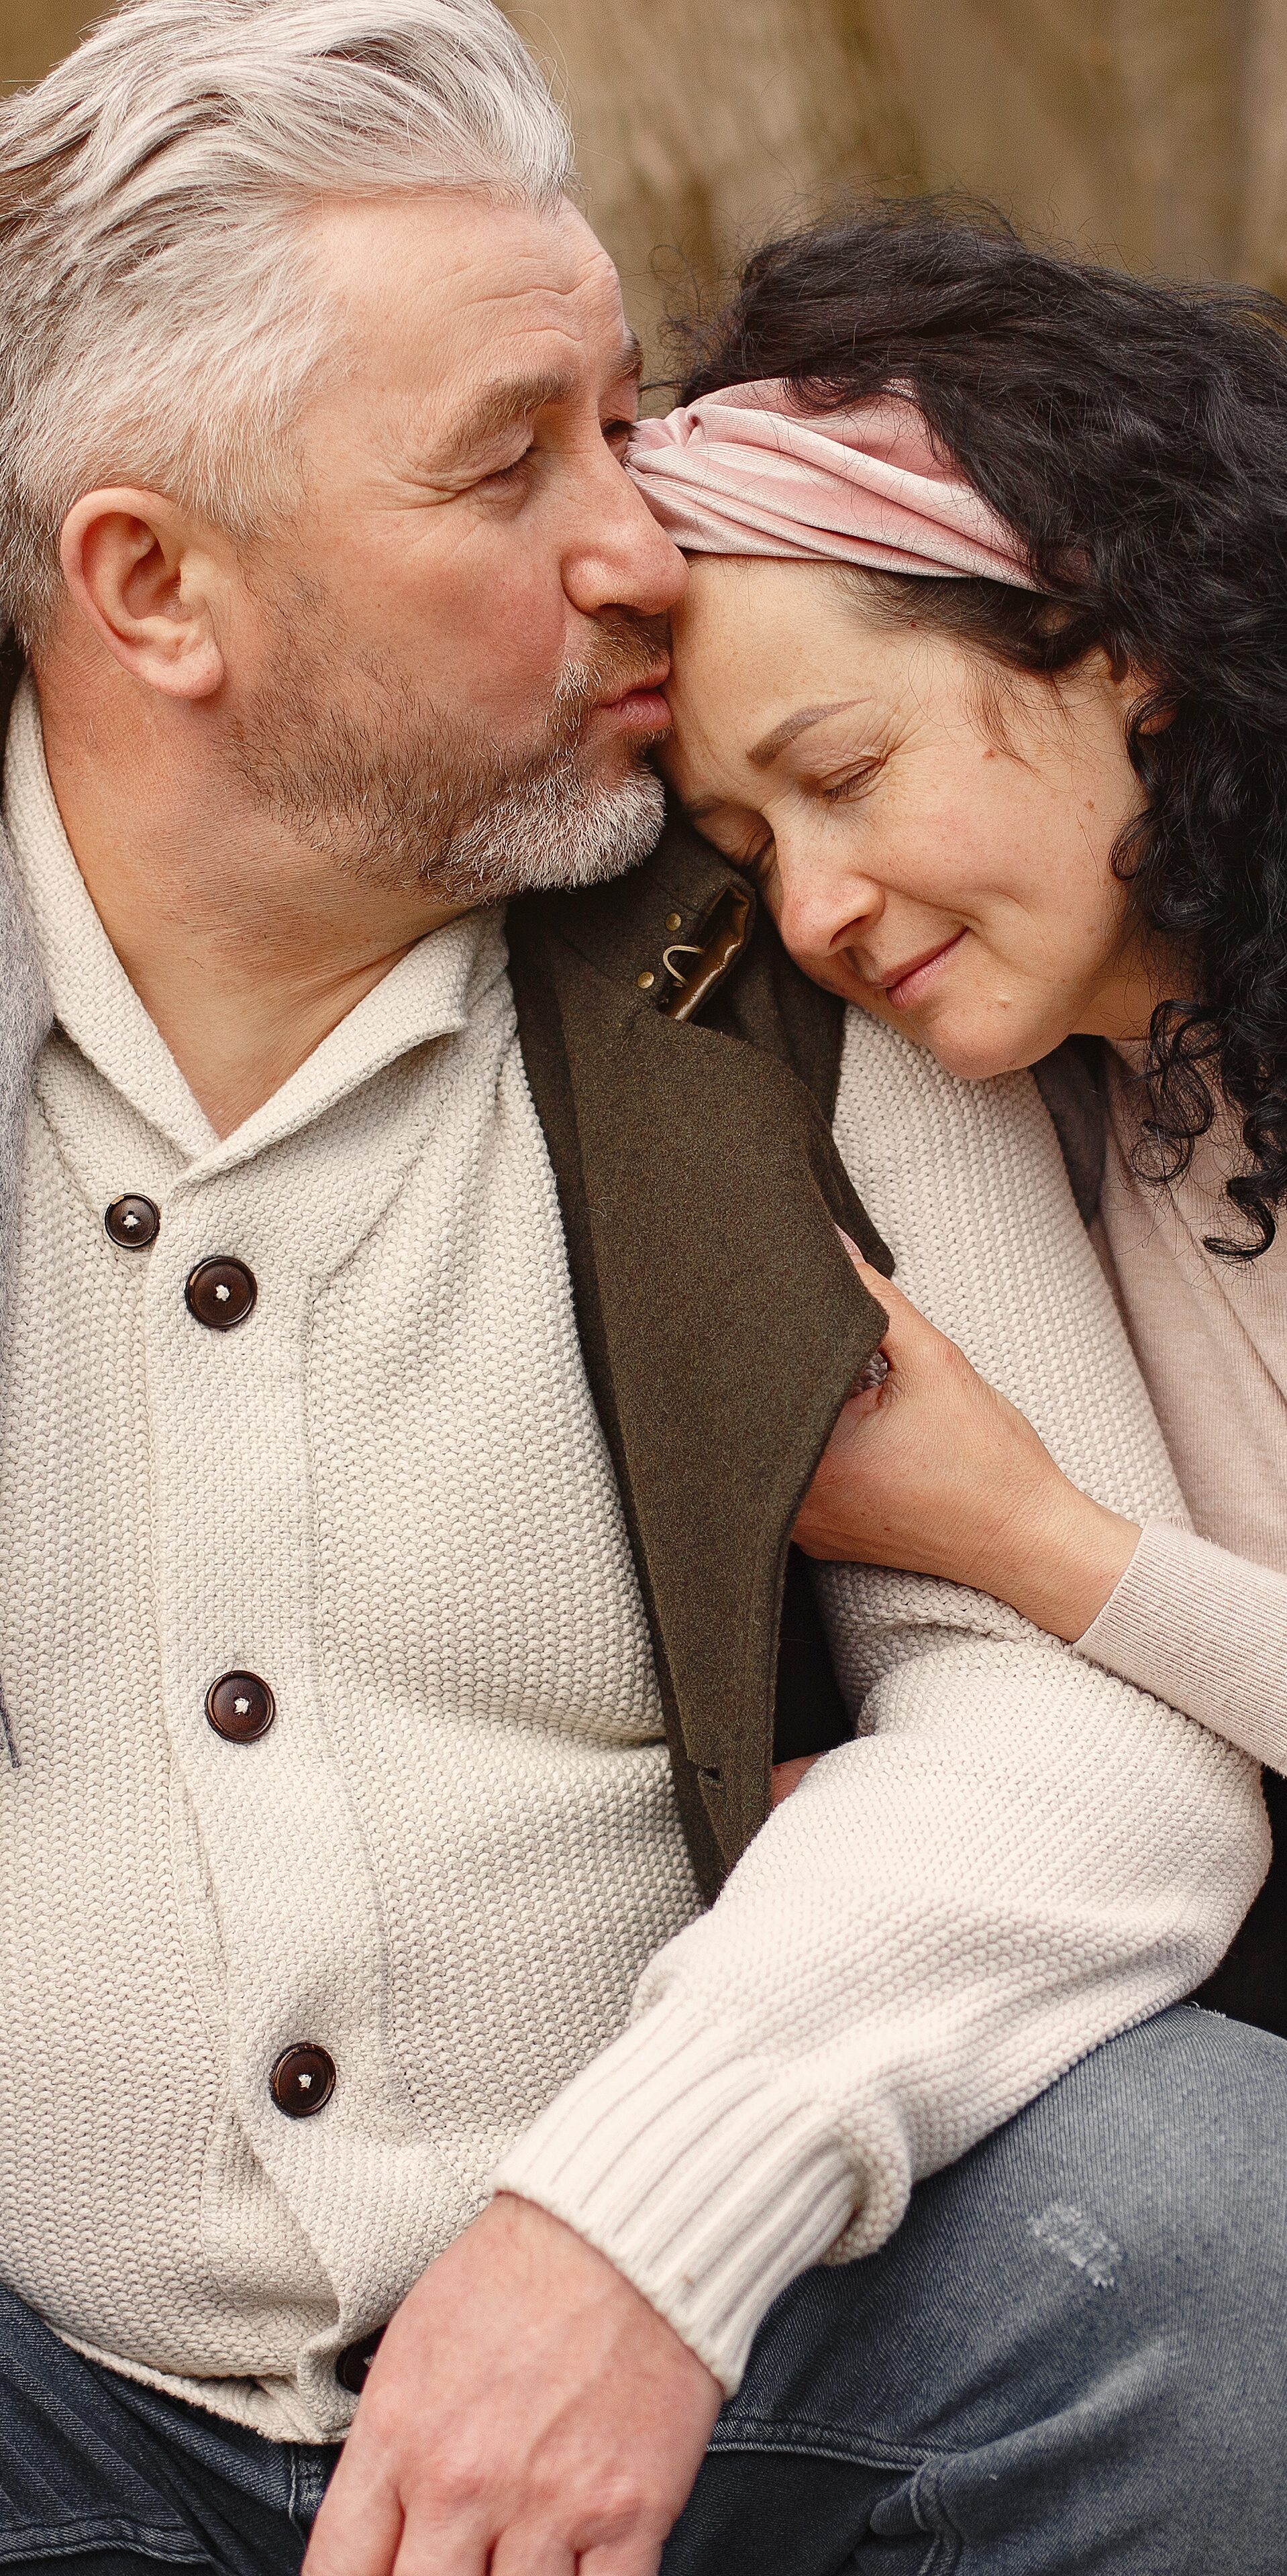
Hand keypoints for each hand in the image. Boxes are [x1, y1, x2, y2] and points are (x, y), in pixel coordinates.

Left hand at [304, 2193, 722, 2575]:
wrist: (625, 2229)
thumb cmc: (519, 2274)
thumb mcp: (412, 2348)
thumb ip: (387, 2453)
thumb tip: (378, 2537)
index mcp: (399, 2436)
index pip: (340, 2572)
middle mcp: (464, 2483)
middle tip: (457, 2565)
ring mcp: (548, 2505)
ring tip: (514, 2563)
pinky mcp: (629, 2514)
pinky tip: (573, 2573)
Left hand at [794, 1236, 1139, 1642]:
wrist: (1028, 1541)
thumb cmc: (990, 1464)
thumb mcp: (936, 1362)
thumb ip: (878, 1299)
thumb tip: (834, 1247)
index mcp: (807, 1458)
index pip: (759, 1376)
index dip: (768, 1334)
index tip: (788, 1311)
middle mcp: (791, 1502)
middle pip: (761, 1414)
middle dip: (787, 1369)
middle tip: (822, 1345)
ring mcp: (803, 1527)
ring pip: (778, 1447)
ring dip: (802, 1412)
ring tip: (848, 1389)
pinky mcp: (822, 1537)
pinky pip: (797, 1481)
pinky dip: (816, 1449)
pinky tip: (853, 1429)